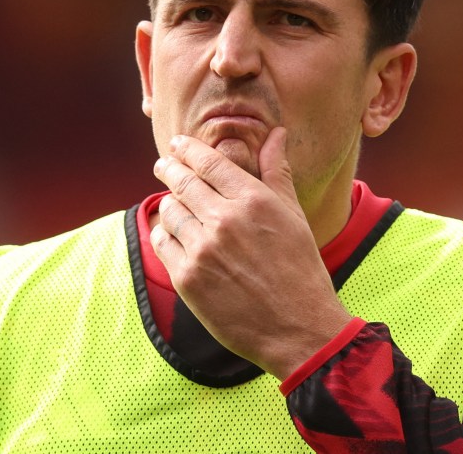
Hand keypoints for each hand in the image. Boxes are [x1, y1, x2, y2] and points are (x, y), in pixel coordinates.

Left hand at [150, 127, 352, 379]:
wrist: (298, 329)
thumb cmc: (301, 269)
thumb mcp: (293, 215)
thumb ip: (277, 171)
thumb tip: (276, 133)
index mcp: (253, 200)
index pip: (208, 162)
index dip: (187, 148)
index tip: (177, 143)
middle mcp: (224, 220)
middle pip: (182, 182)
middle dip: (168, 168)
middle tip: (163, 164)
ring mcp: (202, 250)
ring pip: (169, 211)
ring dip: (169, 202)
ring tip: (174, 202)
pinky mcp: (187, 279)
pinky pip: (162, 243)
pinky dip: (164, 233)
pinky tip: (172, 232)